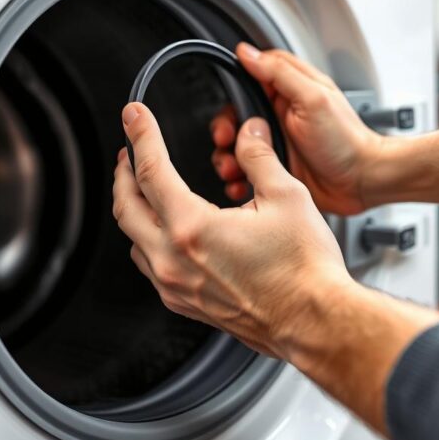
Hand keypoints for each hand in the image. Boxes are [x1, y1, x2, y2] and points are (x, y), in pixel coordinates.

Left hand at [113, 102, 351, 359]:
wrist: (314, 322)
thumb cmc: (304, 270)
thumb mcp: (286, 197)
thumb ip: (258, 158)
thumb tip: (249, 133)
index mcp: (192, 228)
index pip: (151, 170)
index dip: (141, 135)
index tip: (134, 117)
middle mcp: (174, 260)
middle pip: (126, 206)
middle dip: (124, 172)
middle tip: (130, 150)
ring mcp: (176, 286)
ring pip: (132, 239)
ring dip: (132, 208)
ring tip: (143, 188)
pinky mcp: (185, 304)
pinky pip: (148, 266)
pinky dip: (146, 240)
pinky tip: (162, 231)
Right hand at [211, 44, 383, 215]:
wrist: (362, 183)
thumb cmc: (347, 140)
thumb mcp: (313, 98)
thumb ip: (280, 73)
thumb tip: (248, 52)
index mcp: (288, 91)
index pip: (250, 78)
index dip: (233, 90)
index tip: (228, 105)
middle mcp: (279, 115)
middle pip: (236, 114)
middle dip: (224, 129)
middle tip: (226, 140)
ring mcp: (276, 143)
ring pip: (236, 144)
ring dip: (227, 156)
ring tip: (232, 167)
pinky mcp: (275, 167)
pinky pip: (246, 170)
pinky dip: (238, 178)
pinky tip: (241, 183)